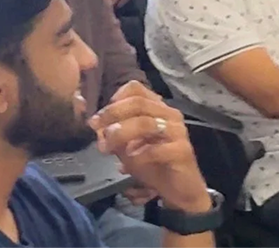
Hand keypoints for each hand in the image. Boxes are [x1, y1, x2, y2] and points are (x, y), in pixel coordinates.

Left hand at [90, 82, 210, 213]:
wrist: (179, 191)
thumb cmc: (152, 164)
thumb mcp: (126, 146)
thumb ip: (112, 133)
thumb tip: (95, 125)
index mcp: (157, 107)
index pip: (135, 88)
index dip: (114, 98)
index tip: (99, 117)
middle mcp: (169, 114)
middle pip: (137, 102)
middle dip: (112, 115)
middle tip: (96, 130)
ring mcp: (178, 131)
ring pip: (145, 123)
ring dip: (121, 134)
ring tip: (108, 147)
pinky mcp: (183, 151)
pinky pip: (156, 148)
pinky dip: (139, 154)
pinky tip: (129, 163)